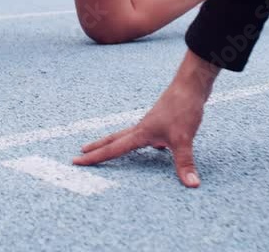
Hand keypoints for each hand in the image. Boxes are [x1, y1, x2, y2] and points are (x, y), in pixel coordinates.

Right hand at [74, 50, 219, 187]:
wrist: (192, 84)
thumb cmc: (183, 107)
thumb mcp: (184, 139)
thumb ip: (184, 162)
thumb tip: (191, 184)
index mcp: (141, 133)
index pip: (112, 148)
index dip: (94, 157)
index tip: (76, 161)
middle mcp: (142, 127)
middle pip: (114, 139)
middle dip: (98, 147)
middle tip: (81, 152)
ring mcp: (152, 123)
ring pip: (129, 136)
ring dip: (117, 143)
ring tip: (109, 149)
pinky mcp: (163, 120)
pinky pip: (147, 135)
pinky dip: (143, 142)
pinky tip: (155, 147)